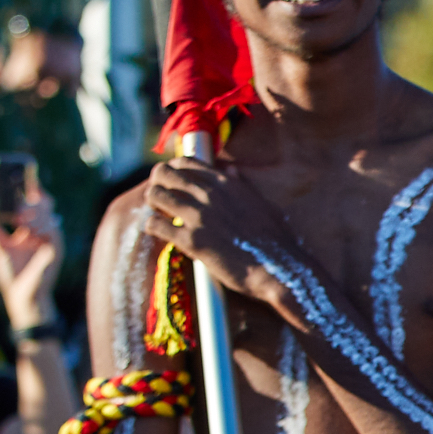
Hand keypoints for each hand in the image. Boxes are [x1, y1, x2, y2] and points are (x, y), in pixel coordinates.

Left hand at [0, 189, 63, 329]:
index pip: (33, 203)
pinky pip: (52, 233)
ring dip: (35, 212)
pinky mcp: (54, 251)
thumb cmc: (12, 274)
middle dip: (33, 197)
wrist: (20, 297)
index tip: (15, 181)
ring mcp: (51, 240)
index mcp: (32, 229)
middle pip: (45, 205)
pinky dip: (41, 227)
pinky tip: (27, 226)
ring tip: (20, 212)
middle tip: (19, 193)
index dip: (28, 191)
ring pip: (50, 216)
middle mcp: (44, 232)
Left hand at [142, 158, 303, 315]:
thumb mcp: (263, 204)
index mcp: (227, 183)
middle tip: (161, 198)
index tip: (173, 182)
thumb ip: (242, 185)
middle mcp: (210, 194)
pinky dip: (152, 227)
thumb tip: (231, 169)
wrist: (280, 270)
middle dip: (158, 183)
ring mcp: (199, 216)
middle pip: (164, 173)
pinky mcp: (191, 240)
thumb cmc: (276, 240)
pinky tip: (158, 232)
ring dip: (153, 203)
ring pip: (155, 195)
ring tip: (159, 214)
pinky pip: (154, 224)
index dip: (173, 170)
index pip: (186, 163)